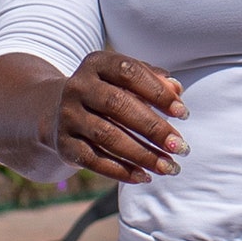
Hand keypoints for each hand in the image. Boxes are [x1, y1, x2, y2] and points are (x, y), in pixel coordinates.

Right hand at [50, 51, 188, 184]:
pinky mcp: (64, 144)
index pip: (128, 71)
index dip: (157, 92)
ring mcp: (68, 116)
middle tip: (181, 147)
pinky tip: (145, 177)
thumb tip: (176, 89)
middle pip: (117, 105)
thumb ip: (153, 81)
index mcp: (96, 64)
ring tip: (170, 167)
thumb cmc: (108, 93)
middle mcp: (77, 87)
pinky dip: (121, 171)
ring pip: (107, 136)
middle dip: (154, 128)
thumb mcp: (126, 80)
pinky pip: (94, 160)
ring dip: (143, 154)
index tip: (183, 113)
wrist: (58, 111)